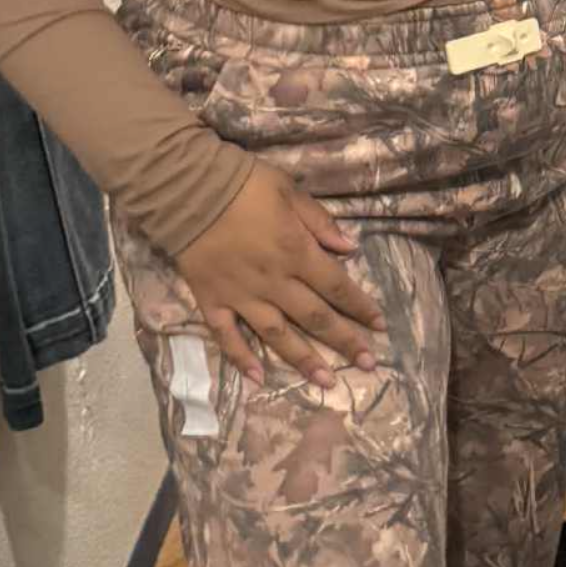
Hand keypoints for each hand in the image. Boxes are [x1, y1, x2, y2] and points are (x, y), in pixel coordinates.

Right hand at [178, 164, 385, 388]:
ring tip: (327, 383)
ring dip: (304, 360)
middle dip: (345, 342)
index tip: (380, 326)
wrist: (186, 187)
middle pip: (316, 318)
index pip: (338, 287)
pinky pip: (227, 336)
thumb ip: (320, 222)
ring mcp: (242, 296)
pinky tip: (258, 378)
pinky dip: (241, 358)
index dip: (361, 307)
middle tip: (369, 365)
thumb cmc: (242, 183)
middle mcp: (274, 282)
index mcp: (297, 253)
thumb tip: (349, 249)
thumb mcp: (289, 190)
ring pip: (278, 335)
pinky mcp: (212, 301)